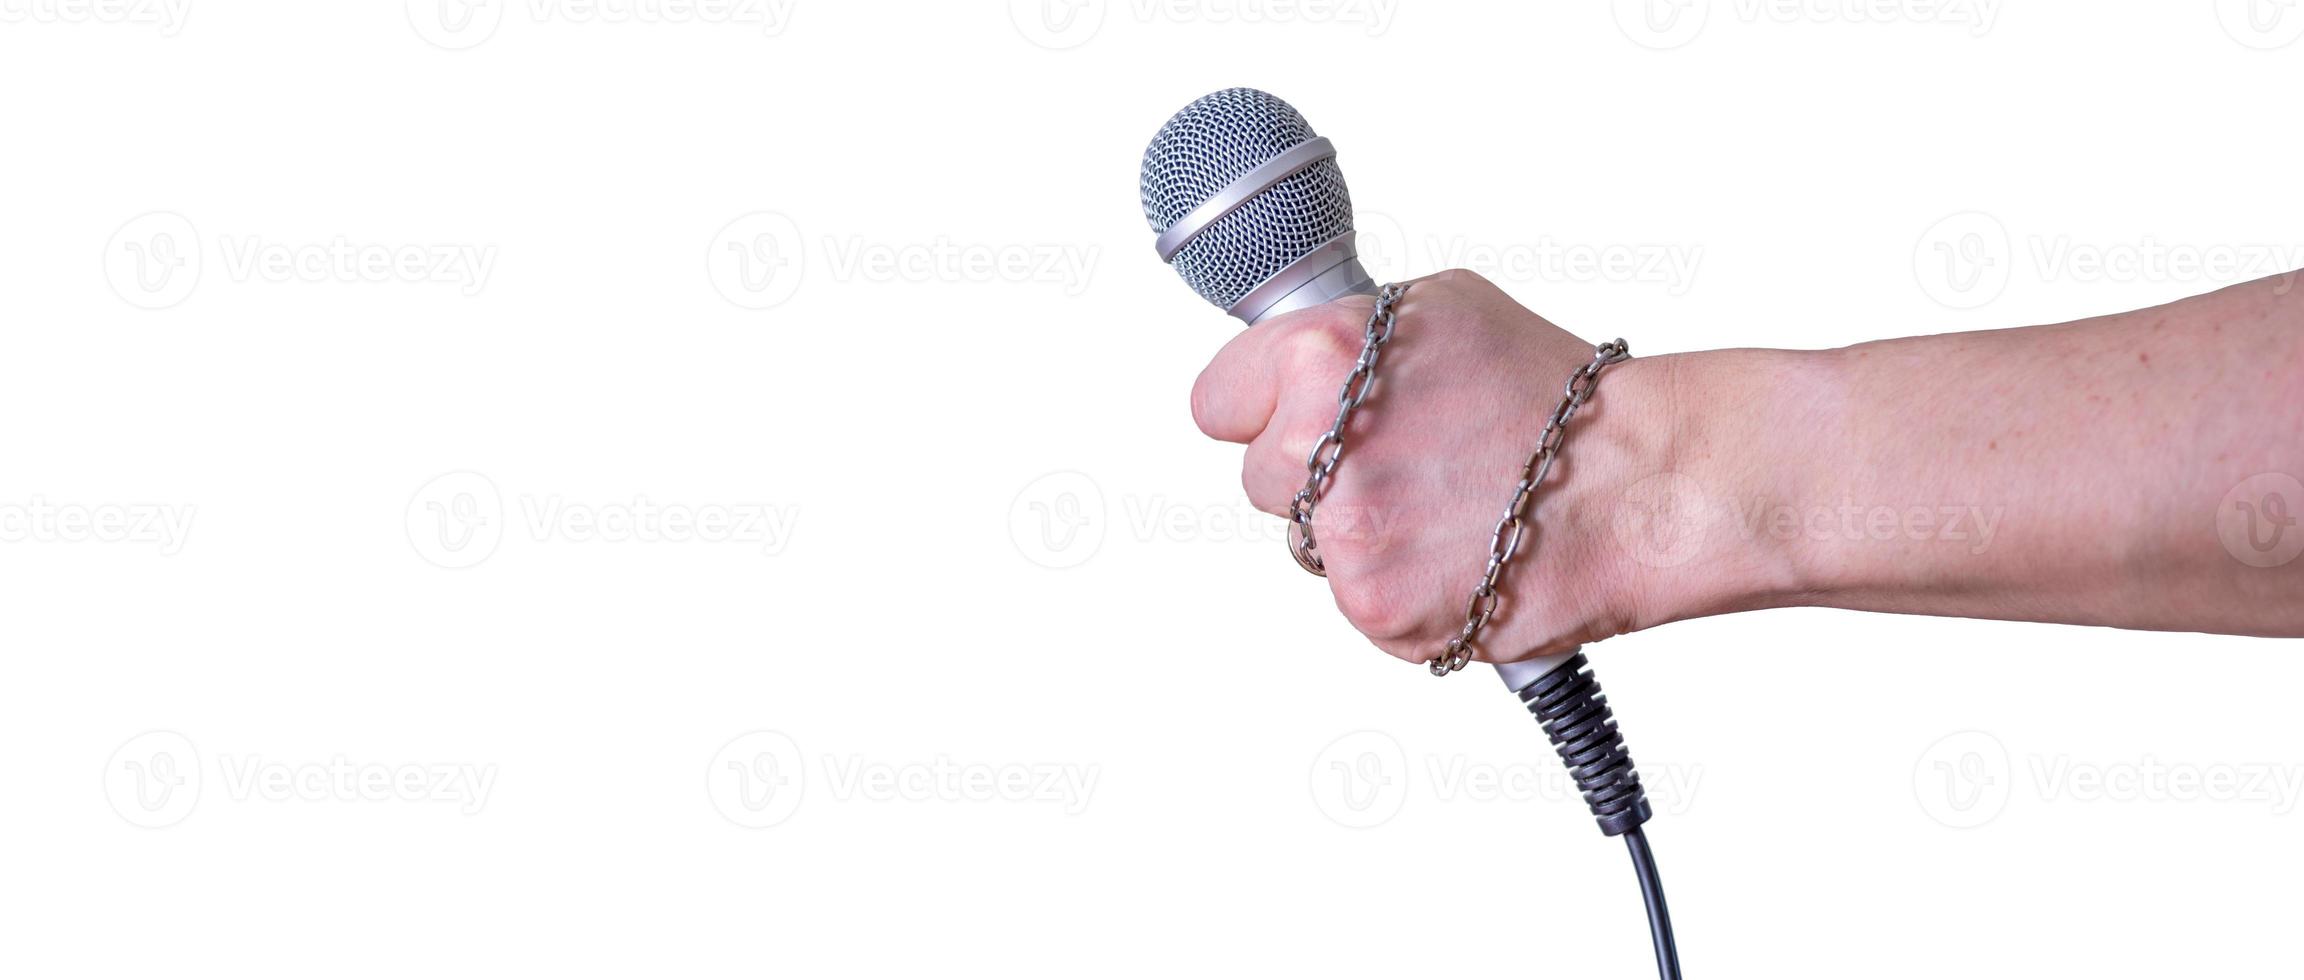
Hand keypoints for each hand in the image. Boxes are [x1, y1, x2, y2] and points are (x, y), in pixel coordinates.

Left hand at [1189, 269, 1725, 664]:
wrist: (1642, 484)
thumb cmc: (1556, 394)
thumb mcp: (1441, 310)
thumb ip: (1348, 335)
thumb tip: (1292, 358)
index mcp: (1323, 358)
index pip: (1217, 399)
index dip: (1257, 407)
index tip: (1286, 415)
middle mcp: (1319, 448)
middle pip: (1258, 477)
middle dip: (1313, 473)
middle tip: (1401, 461)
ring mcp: (1346, 536)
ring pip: (1306, 545)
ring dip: (1358, 532)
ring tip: (1446, 505)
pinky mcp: (1378, 608)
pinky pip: (1357, 599)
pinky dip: (1401, 585)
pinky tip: (1459, 551)